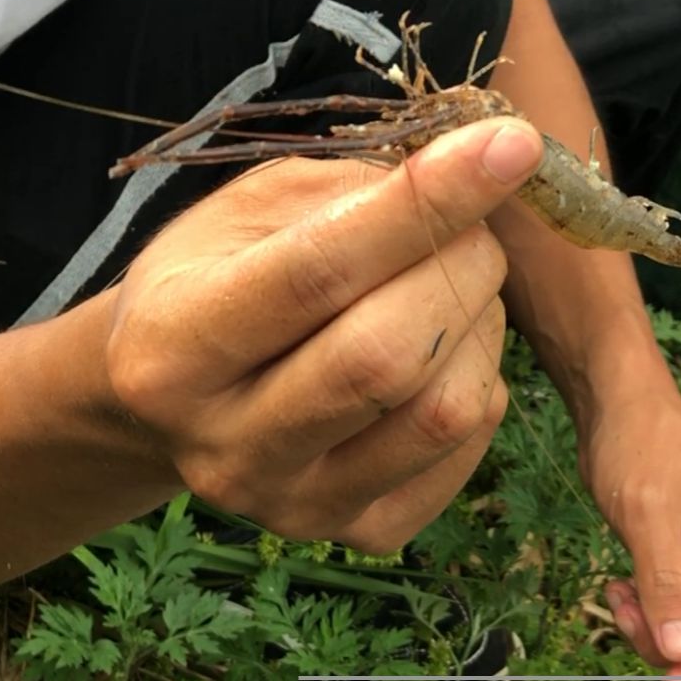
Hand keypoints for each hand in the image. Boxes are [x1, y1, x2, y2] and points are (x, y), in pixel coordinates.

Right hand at [104, 118, 542, 551]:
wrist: (173, 400)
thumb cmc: (216, 276)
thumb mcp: (250, 208)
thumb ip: (352, 187)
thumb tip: (480, 167)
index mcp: (172, 347)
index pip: (319, 272)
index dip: (425, 205)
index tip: (508, 146)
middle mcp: (225, 447)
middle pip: (390, 356)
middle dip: (463, 266)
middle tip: (473, 227)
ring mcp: (294, 506)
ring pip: (446, 409)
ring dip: (481, 323)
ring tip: (452, 286)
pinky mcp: (358, 534)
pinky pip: (468, 447)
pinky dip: (481, 376)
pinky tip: (442, 350)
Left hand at [584, 389, 680, 674]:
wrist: (615, 403)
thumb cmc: (642, 443)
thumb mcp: (649, 515)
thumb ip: (667, 584)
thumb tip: (680, 651)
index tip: (673, 676)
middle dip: (674, 640)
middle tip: (626, 618)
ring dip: (654, 625)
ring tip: (617, 598)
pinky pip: (672, 602)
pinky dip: (645, 607)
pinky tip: (617, 588)